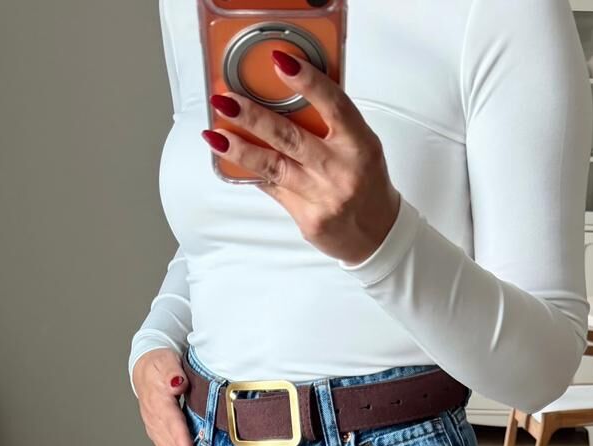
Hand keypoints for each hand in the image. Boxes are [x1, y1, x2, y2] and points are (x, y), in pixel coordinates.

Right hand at [131, 348, 195, 445]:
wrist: (145, 366)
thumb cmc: (160, 364)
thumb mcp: (167, 361)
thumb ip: (172, 373)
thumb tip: (177, 384)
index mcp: (158, 397)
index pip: (172, 420)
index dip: (180, 437)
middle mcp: (153, 413)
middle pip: (167, 435)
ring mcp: (151, 421)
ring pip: (163, 441)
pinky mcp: (153, 425)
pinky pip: (160, 441)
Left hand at [203, 51, 401, 266]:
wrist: (377, 236)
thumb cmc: (367, 185)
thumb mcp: (361, 147)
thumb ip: (332, 124)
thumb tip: (286, 96)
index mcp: (360, 145)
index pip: (334, 106)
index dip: (307, 82)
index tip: (280, 62)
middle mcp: (341, 171)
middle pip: (291, 137)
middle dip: (254, 117)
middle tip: (227, 101)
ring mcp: (323, 198)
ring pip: (274, 167)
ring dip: (240, 149)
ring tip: (216, 135)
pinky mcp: (308, 219)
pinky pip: (274, 190)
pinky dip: (252, 173)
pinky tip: (231, 161)